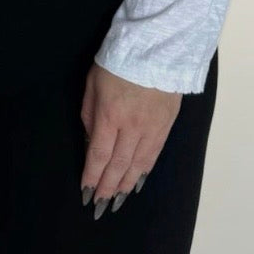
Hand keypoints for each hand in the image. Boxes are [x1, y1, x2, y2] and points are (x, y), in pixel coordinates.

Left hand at [78, 62, 179, 218]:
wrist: (156, 47)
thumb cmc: (117, 62)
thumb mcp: (92, 84)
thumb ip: (90, 115)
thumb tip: (91, 143)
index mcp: (110, 115)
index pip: (99, 155)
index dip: (92, 176)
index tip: (85, 192)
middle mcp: (132, 126)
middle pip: (118, 165)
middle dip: (108, 188)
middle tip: (100, 206)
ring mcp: (152, 127)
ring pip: (138, 164)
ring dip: (126, 185)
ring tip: (118, 200)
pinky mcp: (167, 125)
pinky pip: (154, 155)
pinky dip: (144, 171)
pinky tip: (138, 182)